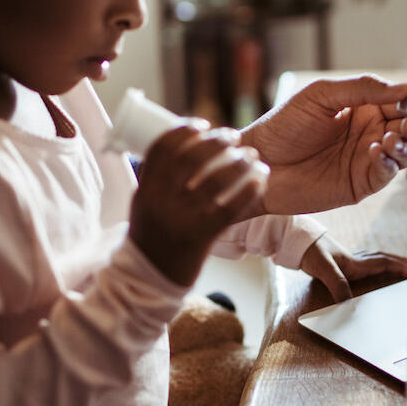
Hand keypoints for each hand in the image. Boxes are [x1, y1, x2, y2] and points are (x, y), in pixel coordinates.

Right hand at [129, 124, 265, 285]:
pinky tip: (261, 180)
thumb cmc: (152, 237)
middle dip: (215, 141)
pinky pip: (230, 208)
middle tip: (233, 136)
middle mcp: (161, 201)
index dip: (185, 130)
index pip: (163, 147)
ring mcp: (181, 219)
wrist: (148, 281)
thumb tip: (183, 148)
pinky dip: (249, 191)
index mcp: (146, 188)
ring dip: (238, 163)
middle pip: (191, 158)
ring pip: (214, 181)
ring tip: (252, 156)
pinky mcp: (202, 237)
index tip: (203, 124)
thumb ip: (160, 179)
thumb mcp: (145, 204)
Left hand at [239, 75, 406, 214]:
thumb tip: (405, 87)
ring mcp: (365, 160)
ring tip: (389, 139)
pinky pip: (386, 174)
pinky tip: (375, 152)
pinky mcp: (359, 184)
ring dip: (405, 145)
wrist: (259, 163)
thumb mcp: (321, 96)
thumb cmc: (284, 126)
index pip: (398, 102)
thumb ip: (362, 88)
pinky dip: (388, 164)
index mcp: (361, 108)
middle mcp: (368, 133)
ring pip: (404, 152)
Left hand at [299, 234, 406, 302]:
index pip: (382, 263)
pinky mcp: (340, 261)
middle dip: (399, 263)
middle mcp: (355, 259)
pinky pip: (365, 260)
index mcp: (355, 263)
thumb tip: (348, 305)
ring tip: (400, 263)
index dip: (398, 267)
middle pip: (383, 259)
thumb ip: (337, 285)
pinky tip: (371, 266)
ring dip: (389, 261)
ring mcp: (348, 259)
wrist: (296, 242)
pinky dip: (374, 262)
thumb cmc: (310, 252)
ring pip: (375, 258)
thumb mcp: (323, 269)